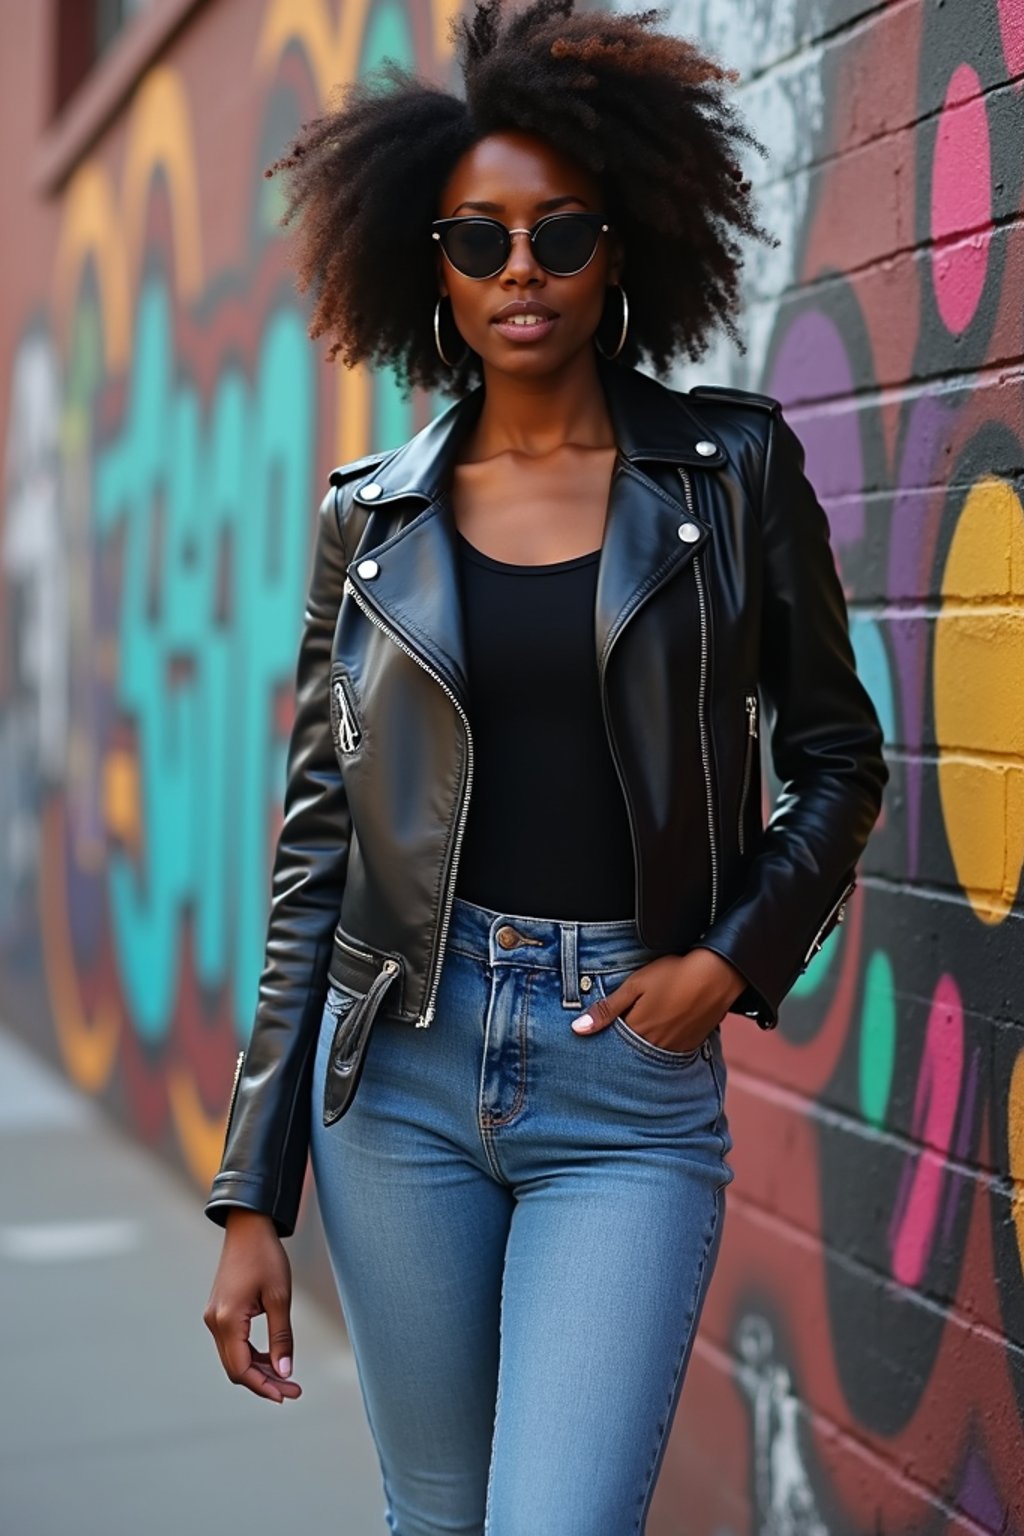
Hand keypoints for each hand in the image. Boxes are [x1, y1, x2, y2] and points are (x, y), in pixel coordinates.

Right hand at [203, 1208, 301, 1403]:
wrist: (248, 1227)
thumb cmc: (266, 1256)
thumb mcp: (280, 1297)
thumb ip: (281, 1337)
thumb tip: (285, 1372)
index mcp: (227, 1320)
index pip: (241, 1369)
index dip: (263, 1387)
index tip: (287, 1395)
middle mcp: (214, 1322)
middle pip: (236, 1368)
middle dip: (264, 1382)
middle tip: (293, 1390)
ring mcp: (214, 1317)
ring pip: (234, 1358)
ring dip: (258, 1370)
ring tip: (286, 1377)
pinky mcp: (219, 1312)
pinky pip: (233, 1343)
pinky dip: (251, 1355)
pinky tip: (272, 1357)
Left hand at [570, 948, 745, 1054]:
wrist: (718, 975)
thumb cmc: (674, 974)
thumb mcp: (635, 985)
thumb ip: (607, 1009)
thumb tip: (577, 1029)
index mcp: (638, 1031)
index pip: (612, 1045)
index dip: (603, 1039)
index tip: (596, 1038)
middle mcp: (656, 1046)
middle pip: (631, 1053)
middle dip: (622, 1048)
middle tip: (618, 1038)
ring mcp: (676, 1047)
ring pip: (650, 1054)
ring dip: (642, 1047)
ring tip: (642, 1030)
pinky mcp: (692, 1044)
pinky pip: (671, 1052)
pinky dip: (662, 1045)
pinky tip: (662, 1031)